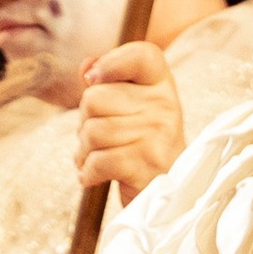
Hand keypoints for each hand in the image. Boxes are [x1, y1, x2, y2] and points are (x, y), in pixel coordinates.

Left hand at [75, 41, 185, 201]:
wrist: (168, 199)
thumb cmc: (141, 148)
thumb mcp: (130, 110)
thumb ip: (108, 84)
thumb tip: (86, 66)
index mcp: (163, 86)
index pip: (142, 54)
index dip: (111, 62)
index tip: (94, 80)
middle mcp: (166, 105)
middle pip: (94, 97)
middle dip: (84, 122)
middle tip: (99, 138)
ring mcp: (158, 134)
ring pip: (92, 131)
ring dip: (84, 151)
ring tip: (98, 158)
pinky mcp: (147, 164)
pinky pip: (98, 160)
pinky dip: (88, 172)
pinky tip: (96, 176)